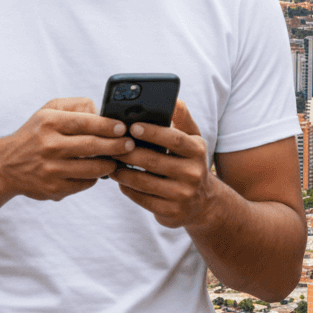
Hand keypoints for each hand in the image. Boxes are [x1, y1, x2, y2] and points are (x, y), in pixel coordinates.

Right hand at [0, 97, 136, 201]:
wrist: (6, 166)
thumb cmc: (35, 134)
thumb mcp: (49, 110)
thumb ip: (76, 105)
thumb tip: (102, 112)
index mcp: (48, 122)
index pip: (85, 122)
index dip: (108, 126)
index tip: (123, 128)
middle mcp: (48, 146)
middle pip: (92, 146)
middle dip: (116, 146)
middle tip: (129, 145)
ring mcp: (51, 170)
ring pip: (92, 169)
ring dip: (109, 164)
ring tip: (115, 159)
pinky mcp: (54, 189)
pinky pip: (85, 184)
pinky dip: (93, 178)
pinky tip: (94, 171)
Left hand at [109, 98, 215, 228]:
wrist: (203, 203)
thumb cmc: (189, 162)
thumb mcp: (192, 140)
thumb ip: (182, 119)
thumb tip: (174, 100)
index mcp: (197, 151)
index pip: (173, 139)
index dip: (152, 132)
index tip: (132, 126)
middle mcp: (192, 173)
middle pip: (153, 161)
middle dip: (128, 153)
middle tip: (110, 145)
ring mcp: (182, 195)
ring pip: (143, 181)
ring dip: (122, 172)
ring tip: (110, 162)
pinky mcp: (171, 212)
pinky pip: (142, 198)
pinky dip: (127, 188)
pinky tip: (119, 180)